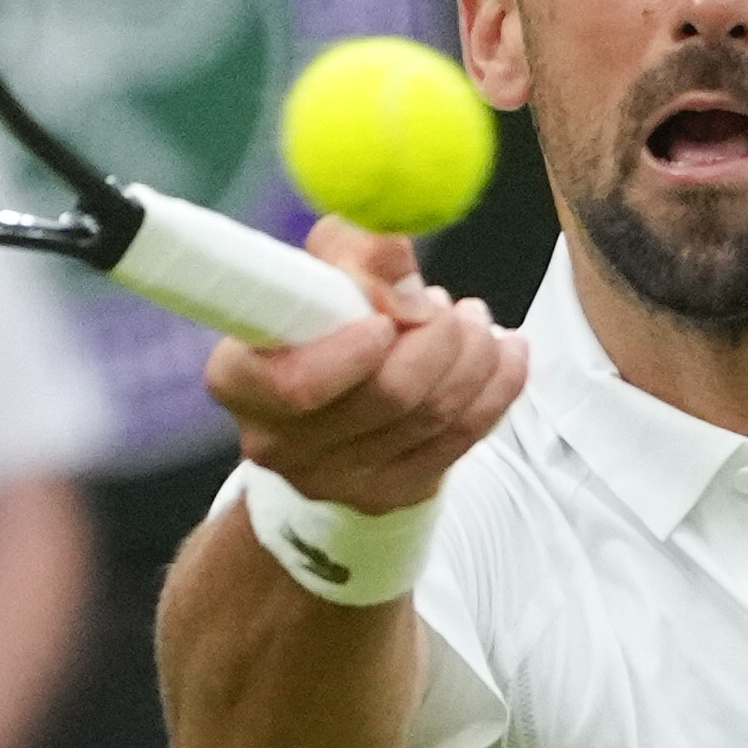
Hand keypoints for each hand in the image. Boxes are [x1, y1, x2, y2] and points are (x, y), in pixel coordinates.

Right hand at [196, 228, 527, 519]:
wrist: (333, 403)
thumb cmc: (321, 318)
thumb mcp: (325, 267)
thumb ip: (357, 255)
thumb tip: (401, 273)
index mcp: (241, 381)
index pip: (295, 385)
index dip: (349, 353)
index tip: (388, 319)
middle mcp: (281, 442)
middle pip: (385, 397)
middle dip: (437, 339)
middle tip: (449, 305)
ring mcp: (338, 478)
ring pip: (432, 415)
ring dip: (472, 357)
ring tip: (472, 320)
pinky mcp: (391, 493)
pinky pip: (463, 439)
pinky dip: (498, 388)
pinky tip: (505, 352)